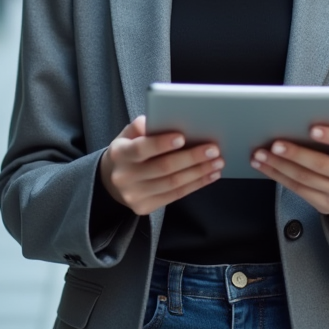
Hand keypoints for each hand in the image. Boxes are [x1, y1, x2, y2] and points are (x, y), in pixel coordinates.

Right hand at [99, 116, 223, 215]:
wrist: (111, 180)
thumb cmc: (128, 150)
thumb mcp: (128, 134)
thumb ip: (141, 126)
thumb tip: (160, 120)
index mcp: (119, 154)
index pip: (141, 148)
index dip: (162, 143)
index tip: (182, 137)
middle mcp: (125, 177)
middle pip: (163, 167)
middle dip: (191, 157)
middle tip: (213, 149)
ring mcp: (134, 195)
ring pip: (173, 183)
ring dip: (199, 172)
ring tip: (217, 162)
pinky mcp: (145, 207)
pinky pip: (175, 196)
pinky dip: (196, 184)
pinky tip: (210, 175)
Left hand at [250, 114, 328, 214]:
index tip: (311, 128)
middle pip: (321, 165)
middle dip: (295, 153)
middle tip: (274, 144)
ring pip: (305, 179)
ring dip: (279, 166)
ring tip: (261, 154)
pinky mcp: (326, 206)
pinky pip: (298, 190)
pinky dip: (278, 177)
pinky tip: (265, 167)